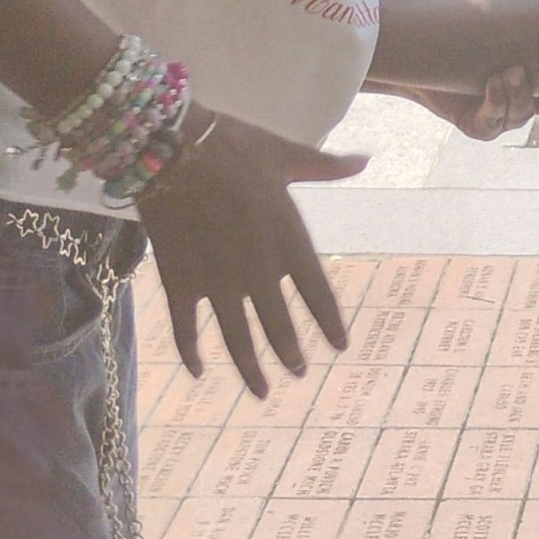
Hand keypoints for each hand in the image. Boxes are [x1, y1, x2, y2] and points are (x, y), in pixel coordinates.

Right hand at [135, 109, 363, 397]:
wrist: (173, 150)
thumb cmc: (235, 146)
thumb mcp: (286, 154)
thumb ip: (326, 166)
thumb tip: (365, 159)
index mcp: (289, 241)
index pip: (319, 294)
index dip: (331, 323)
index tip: (341, 345)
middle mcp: (258, 271)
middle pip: (280, 326)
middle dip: (291, 353)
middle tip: (299, 372)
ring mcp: (217, 282)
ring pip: (238, 339)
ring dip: (251, 368)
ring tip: (263, 392)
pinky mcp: (180, 283)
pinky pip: (186, 328)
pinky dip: (191, 352)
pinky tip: (199, 371)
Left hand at [377, 0, 538, 138]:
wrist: (423, 43)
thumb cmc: (469, 21)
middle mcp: (525, 99)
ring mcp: (502, 116)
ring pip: (524, 115)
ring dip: (520, 95)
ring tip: (509, 71)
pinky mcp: (477, 125)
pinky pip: (493, 124)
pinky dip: (496, 104)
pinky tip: (491, 83)